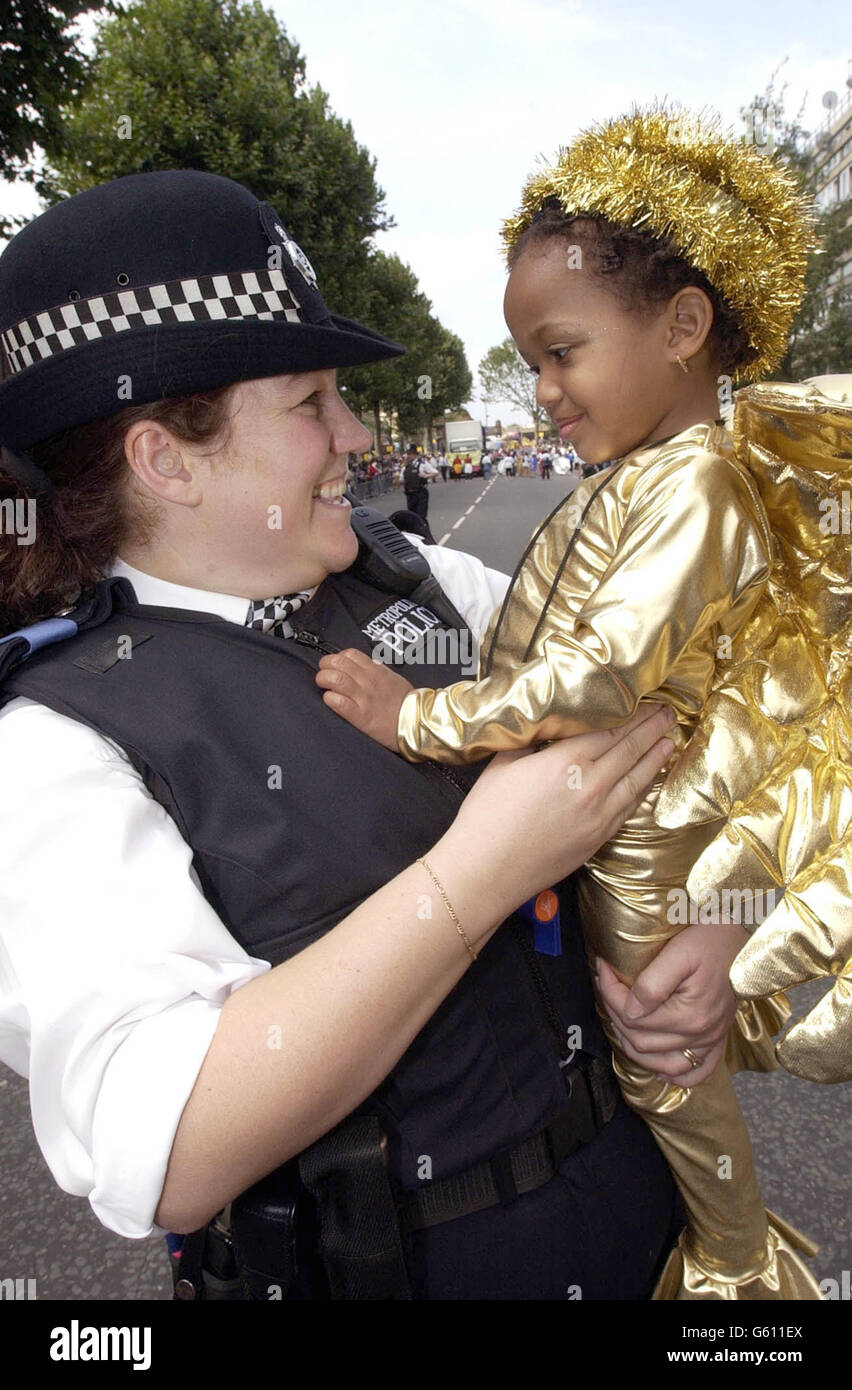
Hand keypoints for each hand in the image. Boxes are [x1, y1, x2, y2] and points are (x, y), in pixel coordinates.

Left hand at [316, 648, 413, 749]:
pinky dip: (329, 699)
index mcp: (376, 670)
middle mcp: (368, 681)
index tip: (335, 665)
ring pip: (335, 679)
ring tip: (324, 686)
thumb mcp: (394, 679)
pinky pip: (338, 702)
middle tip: (324, 674)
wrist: (418, 723)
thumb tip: (368, 663)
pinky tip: (330, 700)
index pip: (350, 654)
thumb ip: (379, 670)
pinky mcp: (360, 716)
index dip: (337, 657)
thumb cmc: (407, 704)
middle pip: (338, 662)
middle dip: (325, 665)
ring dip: (324, 680)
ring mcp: (364, 698)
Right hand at [437, 702, 676, 915]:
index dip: (633, 714)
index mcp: (566, 761)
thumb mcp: (504, 763)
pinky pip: (630, 806)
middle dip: (652, 729)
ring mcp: (600, 814)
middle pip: (631, 750)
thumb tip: (549, 725)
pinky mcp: (599, 838)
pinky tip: (649, 779)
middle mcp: (591, 785)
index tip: (647, 702)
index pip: (611, 729)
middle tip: (668, 713)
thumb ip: (532, 740)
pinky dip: (644, 789)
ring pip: (638, 779)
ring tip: (670, 740)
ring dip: (656, 757)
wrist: (487, 870)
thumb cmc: (487, 815)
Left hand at [597, 918, 748, 1086]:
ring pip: (658, 1062)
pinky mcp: (717, 1041)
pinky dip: (673, 1075)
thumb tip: (629, 1010)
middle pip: (640, 1041)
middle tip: (607, 987)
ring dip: (633, 1045)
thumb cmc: (714, 940)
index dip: (610, 993)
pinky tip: (657, 1064)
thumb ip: (652, 984)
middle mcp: (701, 1036)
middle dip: (615, 1014)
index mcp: (690, 1015)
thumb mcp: (680, 952)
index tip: (603, 970)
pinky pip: (695, 1073)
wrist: (748, 942)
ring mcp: (710, 1042)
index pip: (632, 1017)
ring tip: (621, 1017)